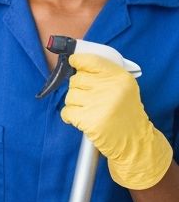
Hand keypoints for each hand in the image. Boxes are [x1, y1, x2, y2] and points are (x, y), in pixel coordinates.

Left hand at [62, 53, 172, 189]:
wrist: (134, 140)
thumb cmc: (125, 112)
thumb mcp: (124, 87)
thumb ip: (104, 74)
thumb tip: (77, 64)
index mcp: (119, 77)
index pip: (90, 61)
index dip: (78, 61)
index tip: (74, 62)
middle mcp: (109, 88)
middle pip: (76, 79)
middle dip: (78, 88)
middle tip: (90, 98)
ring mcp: (98, 104)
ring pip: (70, 95)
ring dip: (75, 103)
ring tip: (89, 110)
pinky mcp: (89, 120)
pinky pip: (67, 111)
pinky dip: (70, 116)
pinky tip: (82, 119)